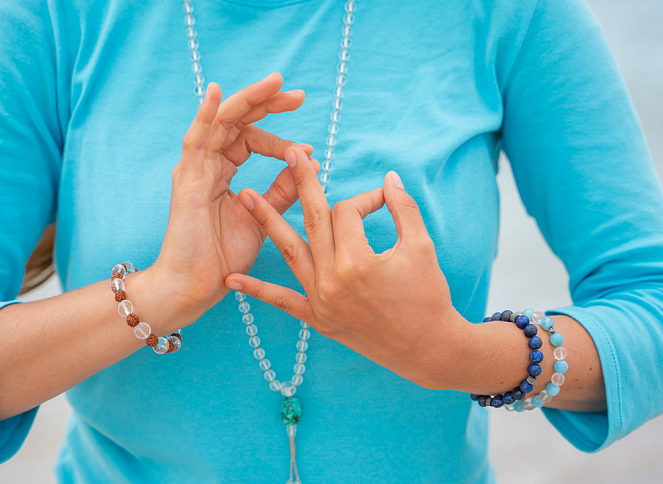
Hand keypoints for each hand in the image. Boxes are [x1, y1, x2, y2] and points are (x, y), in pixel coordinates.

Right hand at [145, 73, 318, 332]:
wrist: (195, 287)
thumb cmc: (223, 257)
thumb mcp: (263, 217)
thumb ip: (282, 190)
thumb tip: (307, 161)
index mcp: (223, 173)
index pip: (252, 140)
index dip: (280, 137)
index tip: (309, 149)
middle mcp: (207, 165)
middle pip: (237, 122)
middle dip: (267, 104)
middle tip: (298, 94)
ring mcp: (195, 170)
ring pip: (220, 122)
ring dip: (247, 100)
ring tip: (274, 82)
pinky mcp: (187, 180)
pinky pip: (195, 140)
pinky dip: (205, 115)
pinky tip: (217, 92)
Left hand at [224, 146, 468, 389]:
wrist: (429, 349)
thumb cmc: (430, 297)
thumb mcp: (422, 246)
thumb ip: (403, 208)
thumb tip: (389, 179)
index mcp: (357, 261)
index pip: (348, 213)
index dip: (366, 199)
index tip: (383, 200)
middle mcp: (332, 280)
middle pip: (313, 221)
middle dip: (302, 184)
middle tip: (289, 153)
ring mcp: (321, 302)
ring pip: (289, 252)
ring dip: (266, 222)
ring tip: (245, 196)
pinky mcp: (318, 320)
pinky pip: (283, 301)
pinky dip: (258, 290)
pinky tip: (233, 279)